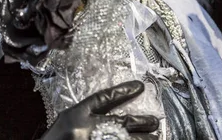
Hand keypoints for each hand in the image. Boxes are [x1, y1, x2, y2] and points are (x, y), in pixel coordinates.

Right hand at [40, 80, 158, 139]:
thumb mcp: (66, 122)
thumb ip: (85, 118)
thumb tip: (113, 114)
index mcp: (76, 116)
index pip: (104, 98)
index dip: (123, 91)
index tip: (140, 86)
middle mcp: (86, 130)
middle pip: (121, 122)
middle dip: (141, 121)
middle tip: (155, 121)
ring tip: (155, 137)